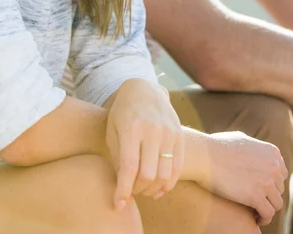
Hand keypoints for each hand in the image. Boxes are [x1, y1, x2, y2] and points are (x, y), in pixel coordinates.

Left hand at [106, 79, 184, 210]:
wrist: (144, 88)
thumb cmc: (122, 112)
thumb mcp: (112, 130)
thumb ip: (117, 158)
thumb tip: (123, 187)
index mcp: (131, 128)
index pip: (129, 167)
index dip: (124, 190)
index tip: (119, 204)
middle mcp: (152, 129)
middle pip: (148, 174)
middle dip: (138, 190)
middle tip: (131, 192)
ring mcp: (168, 132)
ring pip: (165, 174)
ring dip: (153, 189)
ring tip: (144, 190)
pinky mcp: (179, 135)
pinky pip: (178, 167)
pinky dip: (169, 183)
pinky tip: (159, 188)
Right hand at [193, 131, 287, 226]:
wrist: (204, 155)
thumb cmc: (216, 146)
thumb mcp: (241, 140)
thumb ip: (255, 148)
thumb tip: (258, 154)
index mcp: (271, 152)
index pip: (281, 174)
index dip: (271, 183)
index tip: (260, 189)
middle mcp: (273, 166)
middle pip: (279, 189)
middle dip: (268, 195)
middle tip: (255, 201)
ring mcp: (266, 181)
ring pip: (276, 203)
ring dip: (267, 208)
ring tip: (256, 211)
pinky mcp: (256, 196)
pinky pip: (268, 213)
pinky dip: (263, 218)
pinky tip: (254, 218)